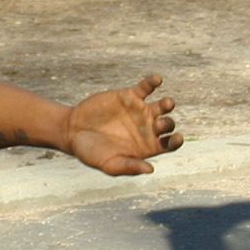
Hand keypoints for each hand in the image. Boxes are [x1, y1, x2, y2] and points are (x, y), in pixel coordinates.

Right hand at [64, 74, 179, 177]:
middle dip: (168, 123)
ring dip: (167, 103)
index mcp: (148, 147)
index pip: (170, 144)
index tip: (177, 138)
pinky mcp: (129, 96)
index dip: (176, 141)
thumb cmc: (92, 152)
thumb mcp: (109, 164)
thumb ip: (129, 167)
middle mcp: (148, 128)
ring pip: (162, 106)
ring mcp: (140, 111)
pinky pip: (146, 87)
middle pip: (168, 124)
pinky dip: (152, 82)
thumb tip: (150, 169)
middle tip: (159, 124)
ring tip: (167, 103)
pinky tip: (157, 80)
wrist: (72, 131)